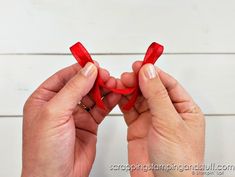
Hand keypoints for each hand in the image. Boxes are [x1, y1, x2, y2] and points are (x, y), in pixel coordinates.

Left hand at [22, 62, 120, 176]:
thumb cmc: (44, 153)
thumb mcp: (54, 114)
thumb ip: (73, 89)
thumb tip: (87, 70)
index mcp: (45, 99)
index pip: (64, 77)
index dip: (80, 69)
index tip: (94, 64)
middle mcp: (61, 106)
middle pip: (81, 84)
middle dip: (96, 79)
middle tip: (107, 77)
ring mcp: (76, 115)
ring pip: (93, 95)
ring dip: (105, 89)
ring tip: (115, 85)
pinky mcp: (89, 124)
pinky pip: (101, 108)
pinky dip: (110, 101)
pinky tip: (116, 96)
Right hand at [118, 61, 204, 176]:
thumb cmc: (179, 162)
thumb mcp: (170, 123)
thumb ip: (157, 95)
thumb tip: (148, 72)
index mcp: (184, 109)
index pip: (168, 84)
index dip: (154, 73)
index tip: (141, 65)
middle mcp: (167, 113)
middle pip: (151, 88)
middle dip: (139, 80)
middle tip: (127, 75)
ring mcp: (151, 120)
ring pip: (138, 98)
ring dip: (129, 89)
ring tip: (120, 83)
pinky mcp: (137, 127)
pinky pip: (129, 109)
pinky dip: (122, 101)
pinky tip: (118, 95)